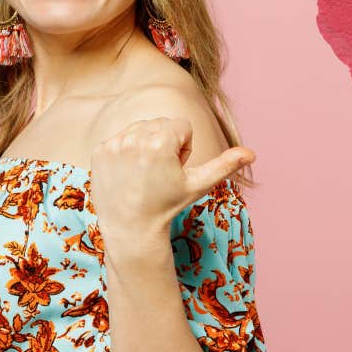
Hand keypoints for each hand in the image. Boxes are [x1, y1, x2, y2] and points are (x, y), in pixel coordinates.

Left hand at [89, 115, 254, 244]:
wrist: (131, 228)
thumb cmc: (168, 206)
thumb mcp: (198, 185)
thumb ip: (224, 165)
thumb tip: (251, 154)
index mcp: (161, 141)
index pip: (182, 126)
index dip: (184, 149)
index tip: (175, 170)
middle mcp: (135, 137)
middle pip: (161, 123)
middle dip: (166, 143)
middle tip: (160, 173)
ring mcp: (115, 143)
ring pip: (141, 128)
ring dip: (146, 145)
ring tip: (144, 173)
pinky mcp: (100, 150)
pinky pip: (122, 138)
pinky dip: (126, 151)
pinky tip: (128, 174)